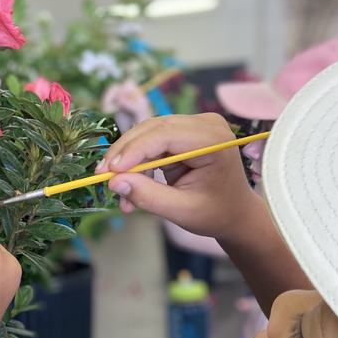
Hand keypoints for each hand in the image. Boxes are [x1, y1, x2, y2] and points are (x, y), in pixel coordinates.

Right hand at [98, 113, 257, 242]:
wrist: (234, 213)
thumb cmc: (215, 213)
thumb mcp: (182, 211)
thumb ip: (148, 196)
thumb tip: (115, 183)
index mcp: (213, 141)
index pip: (164, 135)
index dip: (133, 151)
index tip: (109, 172)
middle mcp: (205, 124)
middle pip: (152, 129)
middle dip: (124, 153)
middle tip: (102, 177)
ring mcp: (195, 125)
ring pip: (147, 133)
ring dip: (128, 160)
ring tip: (118, 189)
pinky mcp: (184, 132)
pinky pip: (151, 141)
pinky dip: (137, 162)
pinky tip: (131, 184)